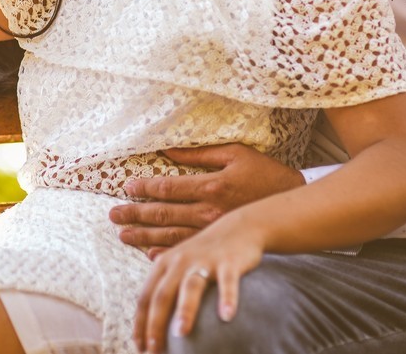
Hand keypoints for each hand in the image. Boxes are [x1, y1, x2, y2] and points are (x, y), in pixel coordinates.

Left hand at [109, 144, 303, 251]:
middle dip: (135, 214)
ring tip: (123, 235)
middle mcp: (208, 211)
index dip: (145, 188)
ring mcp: (213, 231)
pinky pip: (189, 250)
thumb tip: (168, 150)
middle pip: (163, 213)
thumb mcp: (235, 154)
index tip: (127, 188)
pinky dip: (167, 252)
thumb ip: (199, 154)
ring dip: (144, 235)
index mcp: (210, 186)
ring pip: (171, 234)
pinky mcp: (220, 245)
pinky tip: (150, 254)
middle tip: (113, 215)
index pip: (168, 188)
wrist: (293, 201)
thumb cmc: (264, 173)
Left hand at [133, 213, 265, 353]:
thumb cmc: (204, 254)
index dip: (140, 324)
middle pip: (162, 295)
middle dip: (155, 324)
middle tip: (153, 350)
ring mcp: (205, 261)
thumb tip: (150, 325)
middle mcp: (180, 261)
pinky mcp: (229, 261)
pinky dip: (227, 298)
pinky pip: (228, 282)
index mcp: (163, 264)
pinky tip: (226, 317)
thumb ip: (165, 288)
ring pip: (190, 287)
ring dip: (185, 310)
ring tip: (181, 333)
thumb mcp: (178, 265)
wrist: (239, 227)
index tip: (140, 348)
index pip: (145, 297)